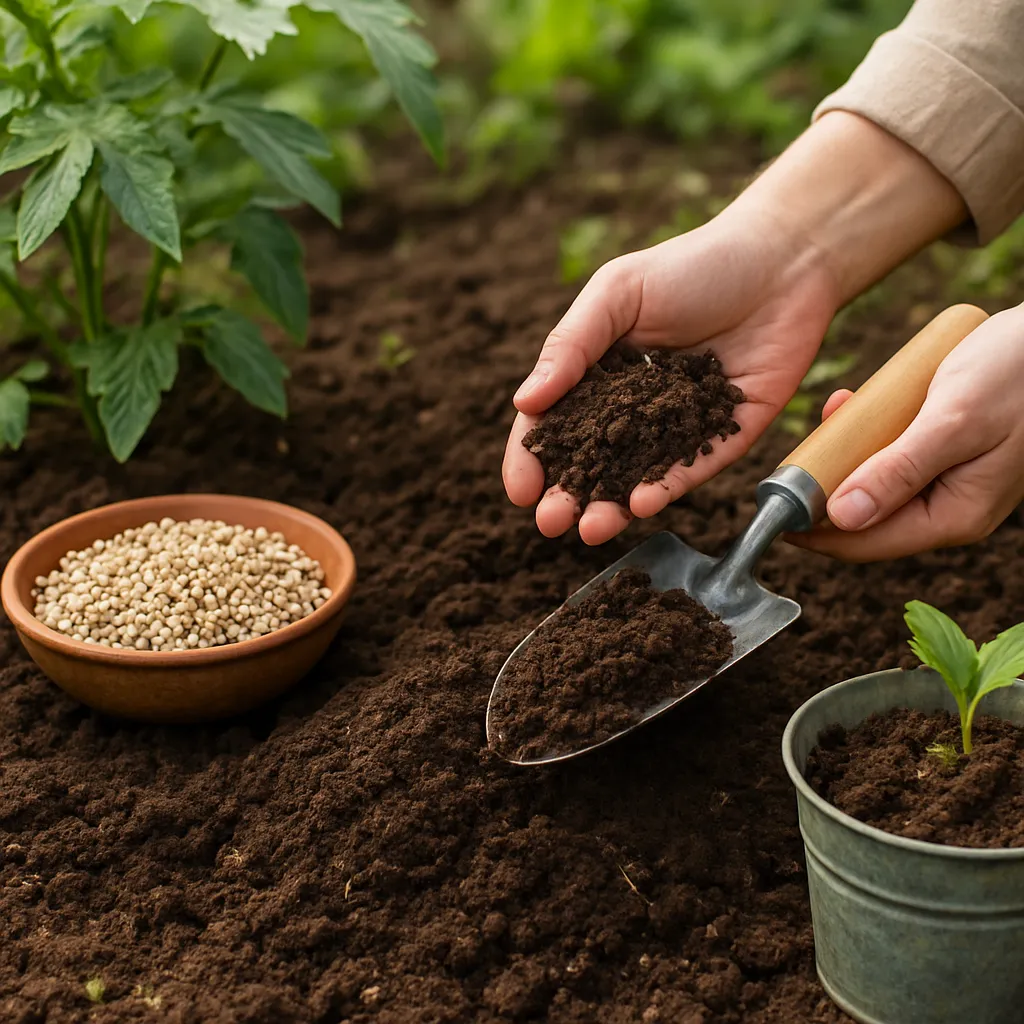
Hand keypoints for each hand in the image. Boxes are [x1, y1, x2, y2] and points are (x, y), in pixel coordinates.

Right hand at [502, 209, 837, 543]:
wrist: (784, 258)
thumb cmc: (693, 265)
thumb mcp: (618, 293)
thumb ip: (571, 345)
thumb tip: (524, 403)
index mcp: (600, 373)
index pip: (556, 423)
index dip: (532, 458)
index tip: (520, 490)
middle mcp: (636, 407)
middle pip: (593, 461)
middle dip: (568, 495)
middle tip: (550, 522)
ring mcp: (681, 425)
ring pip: (638, 475)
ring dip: (612, 505)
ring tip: (591, 528)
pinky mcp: (727, 434)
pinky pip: (693, 467)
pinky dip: (667, 487)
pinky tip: (641, 504)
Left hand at [787, 305, 1023, 561]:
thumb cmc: (1018, 374)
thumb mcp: (951, 421)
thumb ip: (898, 471)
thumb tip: (843, 517)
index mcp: (954, 516)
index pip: (864, 544)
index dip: (813, 533)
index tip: (771, 510)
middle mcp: (950, 509)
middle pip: (864, 518)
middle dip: (825, 489)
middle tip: (794, 457)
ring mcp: (948, 483)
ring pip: (873, 483)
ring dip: (844, 456)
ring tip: (830, 419)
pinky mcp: (946, 453)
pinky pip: (891, 455)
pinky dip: (868, 434)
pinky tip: (854, 405)